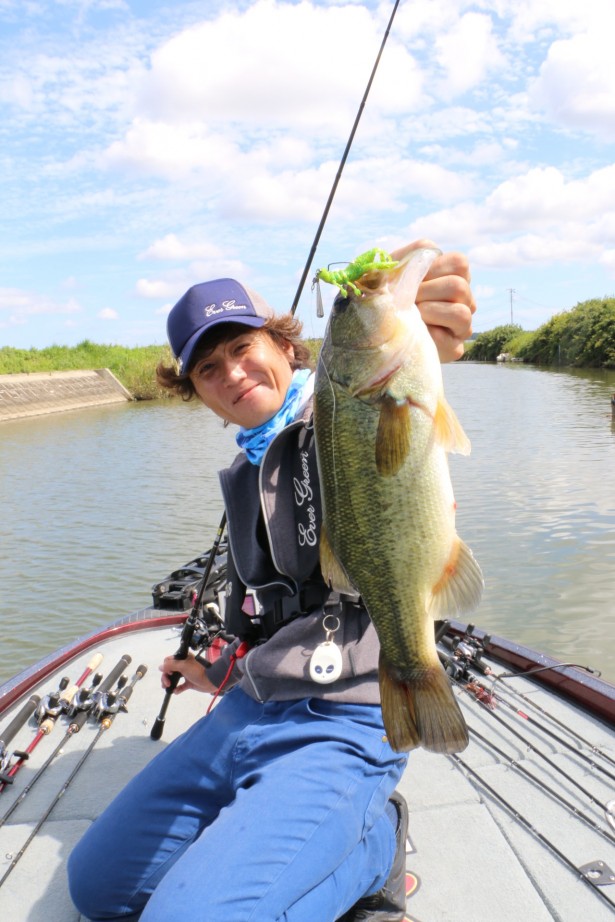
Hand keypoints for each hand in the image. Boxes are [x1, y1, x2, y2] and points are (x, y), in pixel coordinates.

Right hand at [159, 652, 217, 695]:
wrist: (210, 680)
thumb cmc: (197, 671)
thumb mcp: (183, 666)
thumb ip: (171, 665)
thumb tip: (160, 667)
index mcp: (182, 658)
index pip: (169, 661)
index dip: (166, 667)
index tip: (169, 673)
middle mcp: (183, 665)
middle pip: (169, 670)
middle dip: (166, 677)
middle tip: (166, 684)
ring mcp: (186, 674)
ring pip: (174, 678)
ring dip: (169, 683)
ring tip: (168, 688)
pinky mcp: (189, 683)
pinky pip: (180, 686)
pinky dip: (177, 689)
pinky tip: (176, 691)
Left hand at [391, 240, 475, 361]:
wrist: (376, 331)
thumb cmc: (387, 295)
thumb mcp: (394, 271)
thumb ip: (408, 258)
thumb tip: (418, 260)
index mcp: (454, 276)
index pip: (459, 263)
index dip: (432, 268)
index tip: (409, 277)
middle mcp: (464, 299)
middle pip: (458, 286)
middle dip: (425, 291)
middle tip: (406, 299)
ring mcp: (462, 325)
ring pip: (460, 313)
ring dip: (429, 311)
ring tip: (411, 314)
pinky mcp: (454, 348)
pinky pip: (447, 338)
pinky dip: (426, 333)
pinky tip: (413, 332)